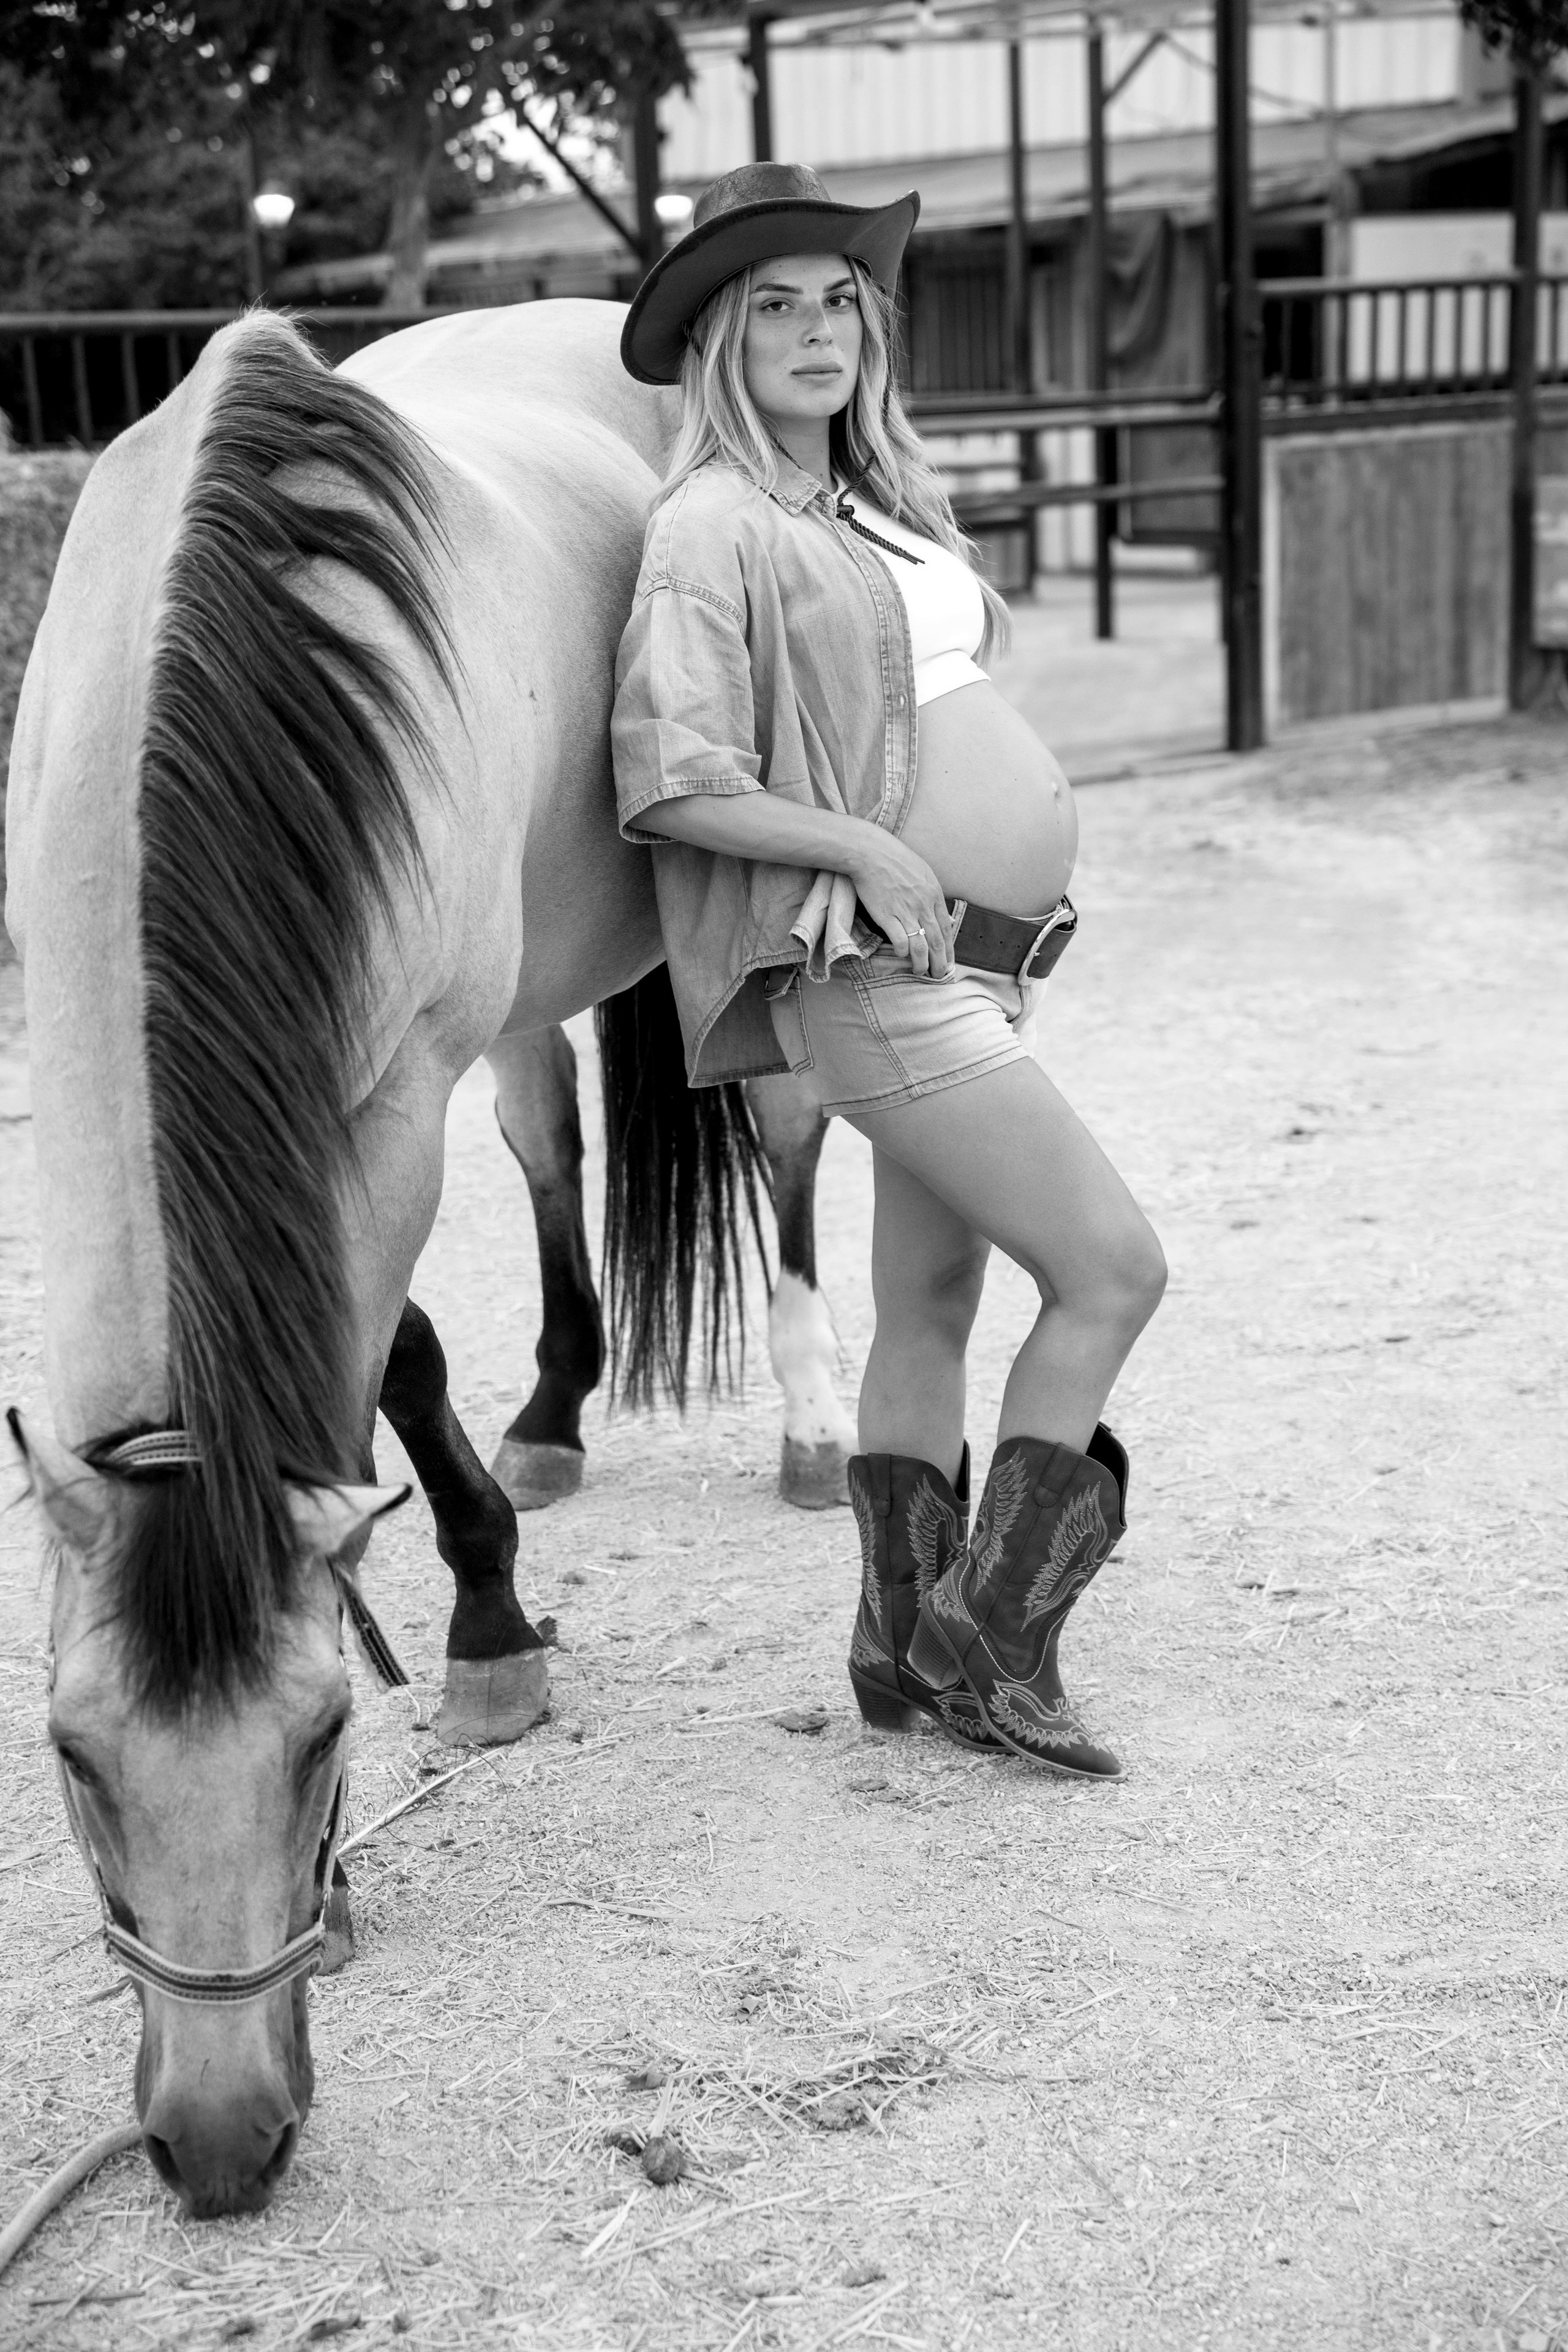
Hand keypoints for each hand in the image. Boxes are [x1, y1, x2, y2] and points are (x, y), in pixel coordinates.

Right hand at [848, 826, 955, 978]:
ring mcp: (905, 911)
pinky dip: (903, 952)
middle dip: (941, 963)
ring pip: (921, 945)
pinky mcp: (886, 915)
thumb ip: (933, 895)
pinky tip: (902, 955)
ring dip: (923, 963)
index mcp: (934, 894)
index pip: (947, 929)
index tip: (949, 962)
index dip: (949, 949)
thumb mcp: (923, 873)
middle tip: (940, 976)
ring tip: (922, 973)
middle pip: (937, 941)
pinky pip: (900, 940)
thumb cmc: (895, 859)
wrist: (869, 852)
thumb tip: (944, 916)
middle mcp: (923, 905)